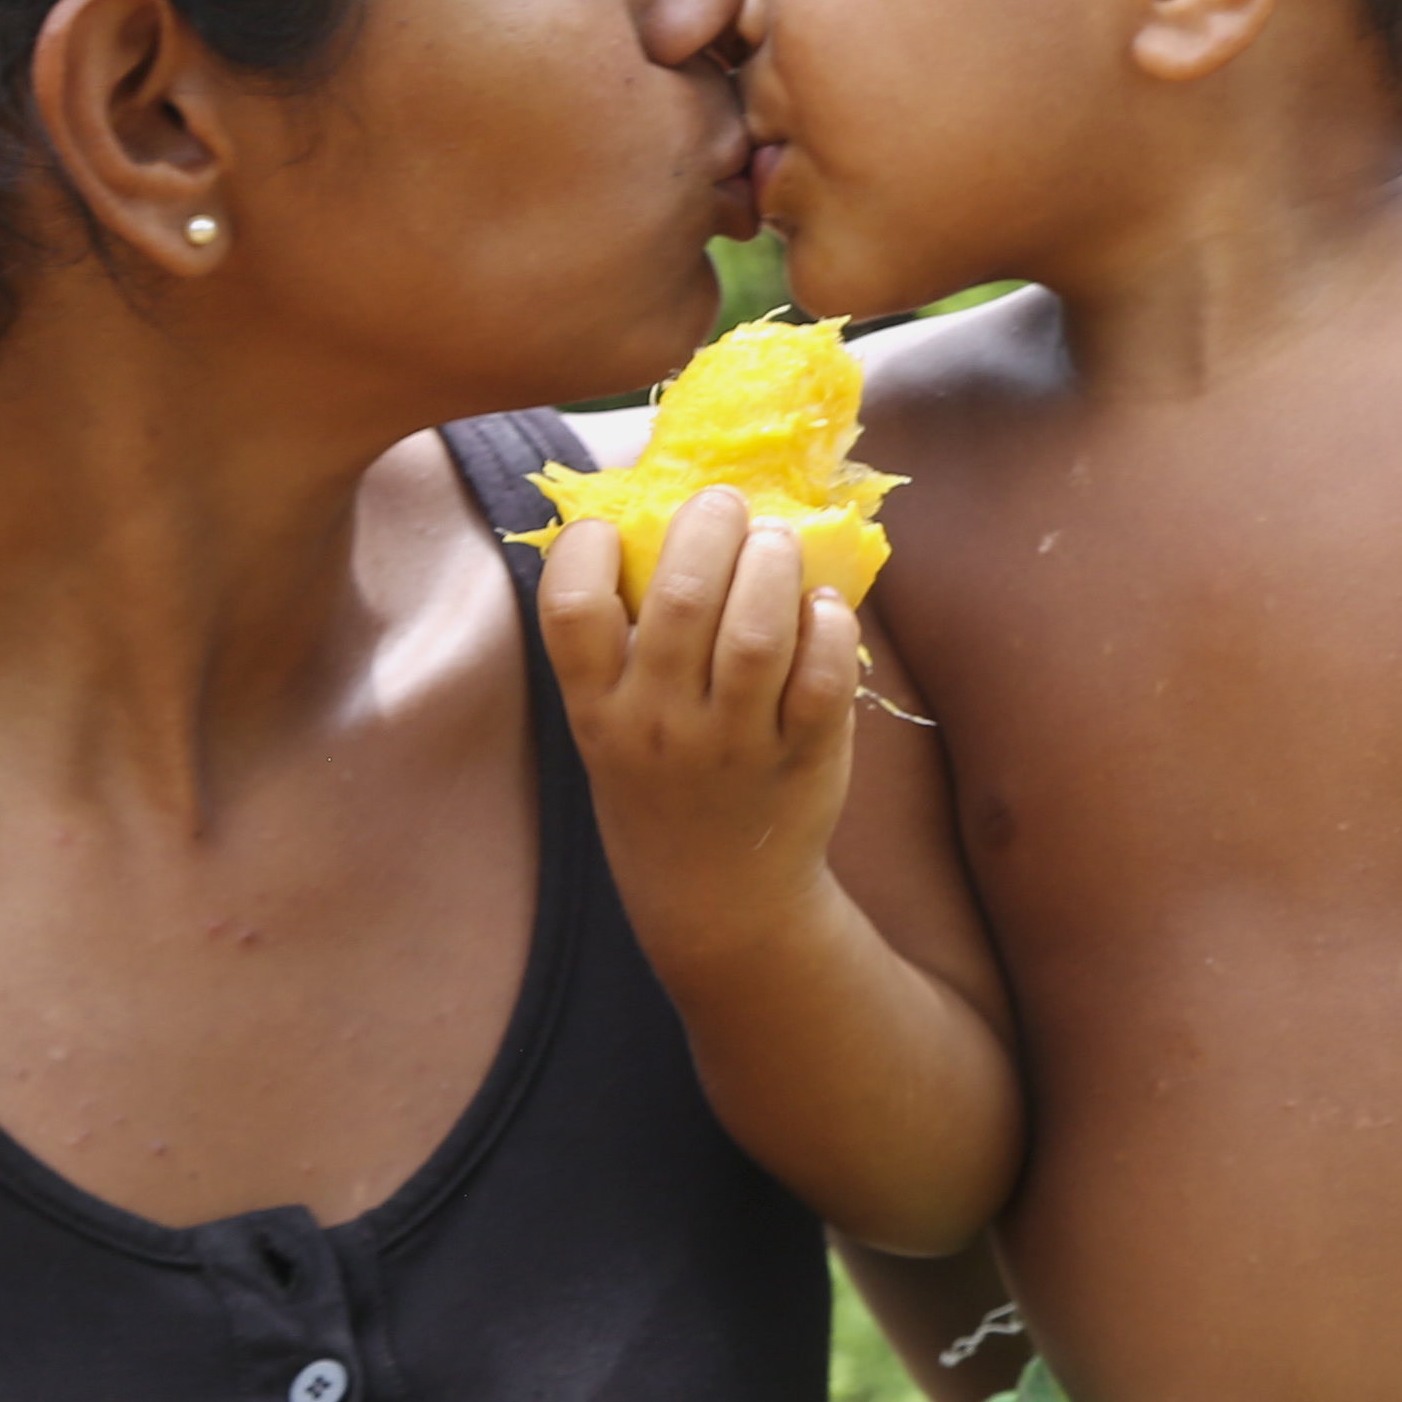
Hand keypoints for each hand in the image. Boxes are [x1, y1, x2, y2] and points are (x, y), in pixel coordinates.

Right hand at [536, 488, 865, 973]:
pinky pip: (825, 674)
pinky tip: (822, 606)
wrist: (716, 896)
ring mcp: (735, 743)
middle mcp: (660, 724)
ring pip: (759, 630)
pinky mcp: (805, 753)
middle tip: (725, 505)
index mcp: (597, 708)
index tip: (615, 528)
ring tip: (776, 541)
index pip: (572, 611)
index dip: (588, 548)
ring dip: (773, 563)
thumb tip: (660, 514)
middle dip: (709, 528)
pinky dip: (829, 624)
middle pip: (683, 600)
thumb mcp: (611, 723)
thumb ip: (624, 641)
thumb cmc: (659, 781)